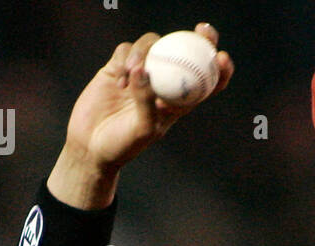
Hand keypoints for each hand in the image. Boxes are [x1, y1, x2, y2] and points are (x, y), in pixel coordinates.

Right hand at [51, 24, 232, 202]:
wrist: (91, 145)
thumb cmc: (122, 146)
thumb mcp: (141, 130)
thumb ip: (146, 102)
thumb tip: (145, 70)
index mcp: (179, 104)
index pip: (206, 84)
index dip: (219, 70)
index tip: (223, 58)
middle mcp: (163, 84)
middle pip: (186, 54)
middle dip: (199, 39)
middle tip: (204, 31)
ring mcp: (141, 74)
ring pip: (153, 45)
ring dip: (145, 52)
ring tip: (131, 72)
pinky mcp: (118, 68)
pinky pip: (126, 50)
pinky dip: (125, 58)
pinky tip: (119, 81)